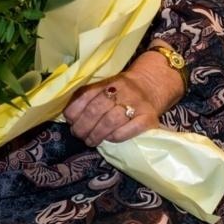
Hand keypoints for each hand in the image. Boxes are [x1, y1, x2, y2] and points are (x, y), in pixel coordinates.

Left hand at [62, 50, 181, 147]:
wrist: (153, 84)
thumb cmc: (123, 91)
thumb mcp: (107, 86)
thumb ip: (90, 97)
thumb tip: (70, 117)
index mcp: (109, 82)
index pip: (86, 95)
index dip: (74, 111)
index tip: (70, 122)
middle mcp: (122, 90)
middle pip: (96, 109)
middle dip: (83, 126)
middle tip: (79, 136)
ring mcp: (137, 104)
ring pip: (111, 120)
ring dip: (96, 134)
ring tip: (91, 141)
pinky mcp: (149, 117)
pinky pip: (130, 129)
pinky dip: (116, 137)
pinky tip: (110, 140)